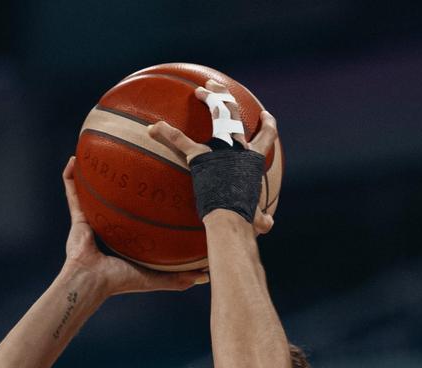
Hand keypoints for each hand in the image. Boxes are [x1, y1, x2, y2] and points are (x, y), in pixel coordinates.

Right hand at [61, 157, 208, 294]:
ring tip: (103, 149)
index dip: (149, 197)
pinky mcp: (77, 216)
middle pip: (119, 195)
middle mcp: (109, 224)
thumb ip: (179, 277)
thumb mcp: (155, 277)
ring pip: (94, 188)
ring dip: (95, 170)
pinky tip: (74, 159)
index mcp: (126, 236)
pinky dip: (70, 176)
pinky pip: (71, 191)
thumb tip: (207, 275)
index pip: (139, 213)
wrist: (91, 282)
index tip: (163, 179)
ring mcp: (91, 218)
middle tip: (138, 154)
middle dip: (124, 177)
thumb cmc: (120, 281)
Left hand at [145, 80, 276, 235]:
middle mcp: (239, 148)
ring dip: (209, 98)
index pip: (266, 137)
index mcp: (253, 161)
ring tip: (199, 90)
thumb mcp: (256, 218)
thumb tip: (268, 225)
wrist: (230, 218)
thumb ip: (261, 219)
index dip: (268, 126)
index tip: (265, 116)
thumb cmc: (244, 220)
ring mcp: (220, 148)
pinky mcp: (200, 156)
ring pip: (217, 113)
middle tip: (215, 88)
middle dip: (225, 96)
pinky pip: (180, 142)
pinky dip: (165, 134)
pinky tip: (152, 127)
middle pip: (235, 114)